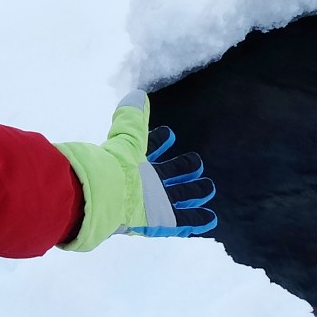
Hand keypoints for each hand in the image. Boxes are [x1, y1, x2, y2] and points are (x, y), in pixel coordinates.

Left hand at [56, 90, 217, 250]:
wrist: (105, 195)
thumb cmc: (115, 163)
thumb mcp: (127, 135)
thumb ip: (133, 116)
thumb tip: (138, 94)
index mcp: (135, 161)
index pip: (150, 148)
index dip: (158, 141)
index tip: (167, 134)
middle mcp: (144, 182)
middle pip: (169, 174)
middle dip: (183, 168)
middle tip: (196, 163)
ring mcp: (153, 203)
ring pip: (179, 197)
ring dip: (194, 193)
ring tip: (208, 188)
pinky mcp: (160, 220)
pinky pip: (182, 222)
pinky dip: (197, 220)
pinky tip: (210, 219)